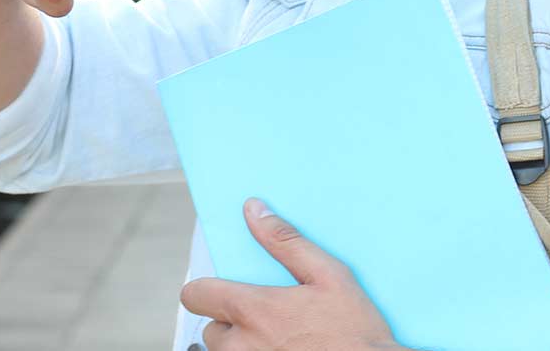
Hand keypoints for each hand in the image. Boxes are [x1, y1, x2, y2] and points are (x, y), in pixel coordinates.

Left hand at [180, 199, 407, 350]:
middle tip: (263, 319)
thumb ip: (286, 242)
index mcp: (255, 311)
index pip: (196, 295)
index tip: (222, 290)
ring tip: (274, 339)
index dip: (205, 289)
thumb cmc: (354, 331)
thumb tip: (254, 211)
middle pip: (210, 330)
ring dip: (240, 345)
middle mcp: (244, 346)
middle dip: (230, 322)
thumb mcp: (328, 275)